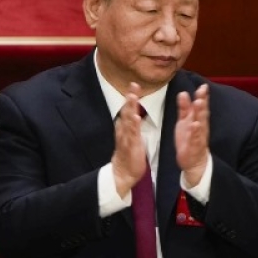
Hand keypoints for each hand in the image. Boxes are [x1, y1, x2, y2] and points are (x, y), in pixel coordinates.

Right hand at [111, 82, 147, 197]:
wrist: (122, 173)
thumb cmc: (128, 155)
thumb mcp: (130, 137)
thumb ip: (130, 126)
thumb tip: (131, 115)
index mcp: (125, 128)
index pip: (128, 109)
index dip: (131, 97)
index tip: (134, 84)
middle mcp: (124, 130)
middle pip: (126, 111)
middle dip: (130, 98)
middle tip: (133, 84)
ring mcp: (126, 138)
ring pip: (128, 120)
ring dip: (130, 108)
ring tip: (133, 96)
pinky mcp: (130, 146)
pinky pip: (131, 135)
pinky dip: (133, 126)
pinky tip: (136, 117)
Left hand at [175, 84, 209, 186]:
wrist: (193, 161)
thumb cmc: (190, 139)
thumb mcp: (185, 121)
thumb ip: (184, 108)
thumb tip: (183, 93)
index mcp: (198, 120)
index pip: (201, 106)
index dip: (202, 96)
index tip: (203, 85)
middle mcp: (200, 126)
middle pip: (202, 112)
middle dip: (202, 101)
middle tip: (202, 90)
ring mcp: (198, 136)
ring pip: (200, 123)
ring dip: (199, 113)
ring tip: (198, 103)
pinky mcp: (194, 146)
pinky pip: (195, 138)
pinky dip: (195, 131)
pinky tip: (195, 124)